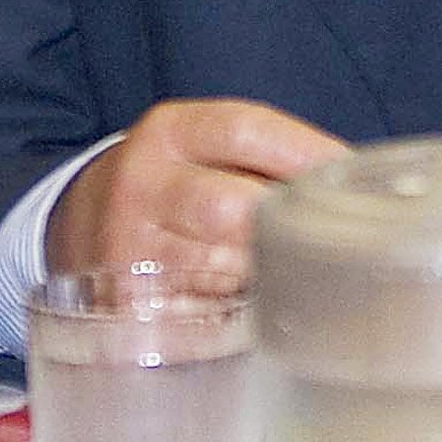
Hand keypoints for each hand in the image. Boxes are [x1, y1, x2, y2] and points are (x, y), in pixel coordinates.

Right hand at [44, 98, 347, 286]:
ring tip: (279, 267)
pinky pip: (204, 311)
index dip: (308, 152)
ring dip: (266, 272)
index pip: (247, 130)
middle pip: (233, 207)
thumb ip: (272, 154)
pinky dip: (236, 308)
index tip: (350, 174)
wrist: (84, 220)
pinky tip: (245, 300)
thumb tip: (357, 176)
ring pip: (223, 266)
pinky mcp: (126, 306)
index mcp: (168, 133)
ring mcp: (125, 249)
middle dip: (283, 225)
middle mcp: (140, 185)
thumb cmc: (180, 181)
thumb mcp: (208, 146)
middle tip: (313, 235)